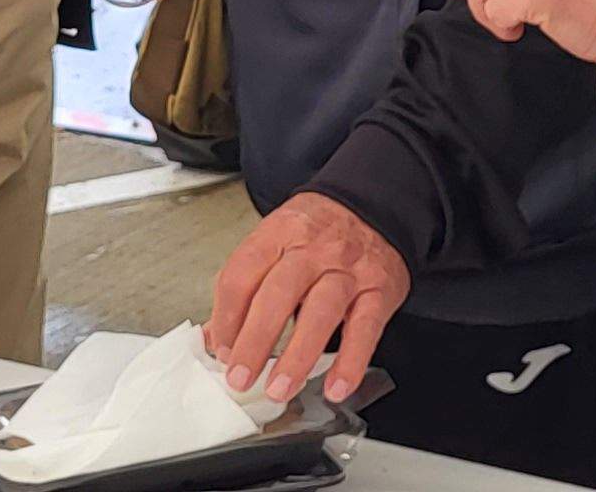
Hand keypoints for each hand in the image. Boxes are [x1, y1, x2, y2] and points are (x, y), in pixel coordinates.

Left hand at [207, 192, 410, 403]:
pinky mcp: (379, 290)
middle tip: (240, 377)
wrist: (375, 206)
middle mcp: (313, 250)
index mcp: (279, 234)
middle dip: (254, 341)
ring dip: (297, 356)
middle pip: (278, 294)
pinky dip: (351, 361)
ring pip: (321, 312)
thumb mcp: (277, 241)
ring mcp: (348, 269)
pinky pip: (365, 329)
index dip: (226, 316)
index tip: (222, 349)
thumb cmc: (319, 231)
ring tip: (280, 388)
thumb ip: (247, 287)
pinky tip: (336, 387)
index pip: (242, 274)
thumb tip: (217, 338)